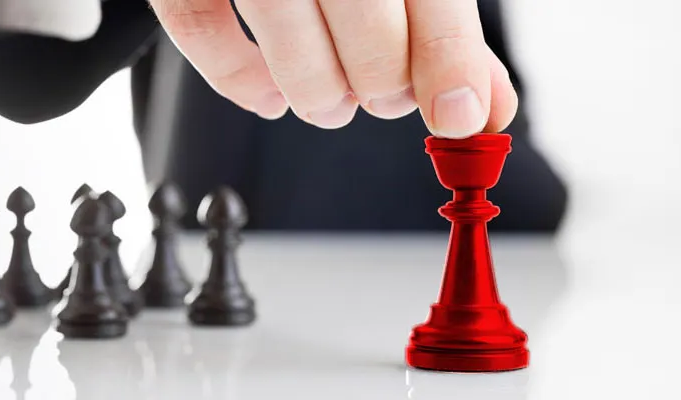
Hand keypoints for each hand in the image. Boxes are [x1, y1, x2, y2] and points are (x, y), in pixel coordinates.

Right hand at [148, 0, 517, 137]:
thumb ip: (438, 24)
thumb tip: (482, 103)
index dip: (446, 54)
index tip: (458, 114)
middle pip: (356, 1)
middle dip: (380, 78)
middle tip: (384, 100)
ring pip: (277, 16)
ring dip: (315, 89)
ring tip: (332, 106)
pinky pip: (198, 21)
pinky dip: (235, 76)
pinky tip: (267, 96)